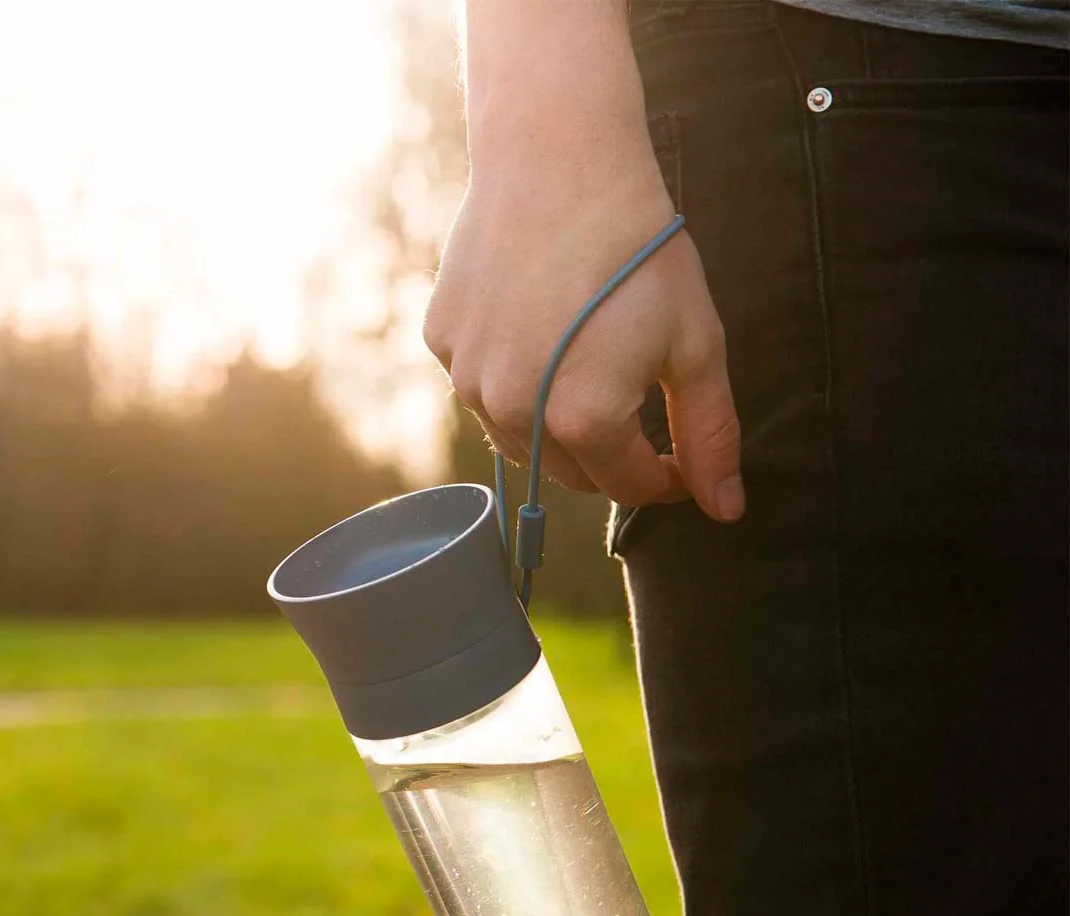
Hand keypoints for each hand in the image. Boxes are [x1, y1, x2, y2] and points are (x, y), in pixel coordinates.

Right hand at [423, 0, 742, 521]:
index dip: (667, 479)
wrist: (558, 154)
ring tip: (587, 371)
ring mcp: (468, 378)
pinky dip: (513, 383)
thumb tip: (725, 509)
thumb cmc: (638, 247)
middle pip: (572, 474)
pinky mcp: (442, 342)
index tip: (682, 459)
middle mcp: (514, 410)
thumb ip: (710, 433)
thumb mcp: (694, 342)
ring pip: (521, 440)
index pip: (630, 486)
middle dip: (613, 458)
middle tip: (638, 409)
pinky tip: (539, 335)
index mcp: (583, 418)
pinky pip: (482, 390)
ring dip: (558, 428)